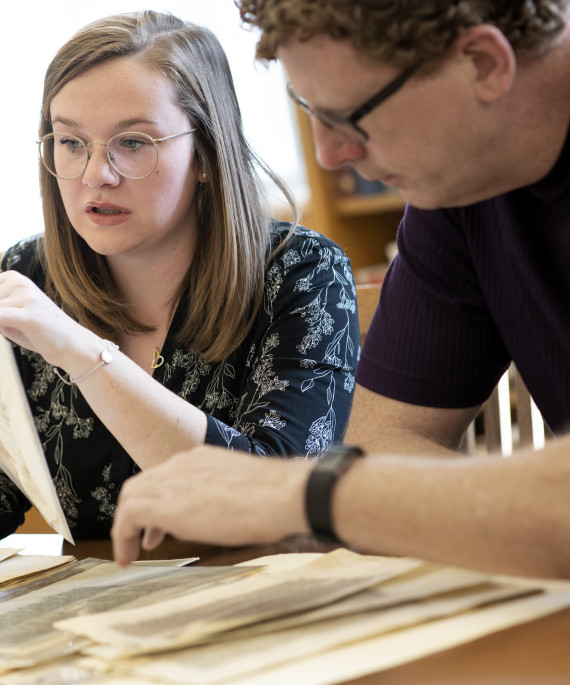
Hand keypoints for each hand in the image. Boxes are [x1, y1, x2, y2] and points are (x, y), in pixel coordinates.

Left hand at [0, 270, 89, 366]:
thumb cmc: (37, 332)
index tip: (4, 317)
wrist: (71, 345)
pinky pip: (0, 317)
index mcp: (12, 278)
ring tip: (20, 331)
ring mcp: (25, 297)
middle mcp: (18, 282)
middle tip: (11, 323)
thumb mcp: (6, 317)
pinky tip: (3, 325)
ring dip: (0, 327)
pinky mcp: (29, 315)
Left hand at [111, 446, 310, 565]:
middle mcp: (181, 464)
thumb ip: (219, 494)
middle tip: (143, 539)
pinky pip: (128, 516)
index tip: (161, 524)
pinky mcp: (164, 503)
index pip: (166, 475)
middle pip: (142, 483)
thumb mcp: (240, 488)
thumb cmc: (273, 497)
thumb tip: (216, 512)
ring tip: (130, 551)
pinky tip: (128, 557)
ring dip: (127, 524)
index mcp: (200, 458)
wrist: (279, 494)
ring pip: (130, 496)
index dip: (158, 499)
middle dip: (137, 511)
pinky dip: (122, 535)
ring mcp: (171, 480)